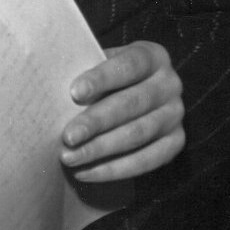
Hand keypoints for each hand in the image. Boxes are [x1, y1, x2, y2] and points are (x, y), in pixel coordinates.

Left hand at [61, 40, 183, 181]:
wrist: (137, 92)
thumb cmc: (108, 75)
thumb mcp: (102, 62)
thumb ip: (86, 68)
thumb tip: (53, 81)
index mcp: (153, 56)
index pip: (129, 65)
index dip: (102, 78)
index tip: (74, 92)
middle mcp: (170, 85)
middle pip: (132, 104)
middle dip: (96, 122)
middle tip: (67, 136)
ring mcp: (175, 116)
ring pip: (137, 135)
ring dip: (100, 149)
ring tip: (69, 157)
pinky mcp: (176, 143)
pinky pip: (146, 161)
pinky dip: (113, 169)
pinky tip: (85, 172)